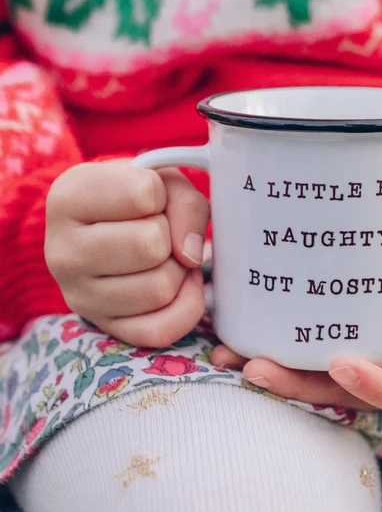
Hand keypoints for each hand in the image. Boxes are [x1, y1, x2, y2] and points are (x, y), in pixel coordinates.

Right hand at [46, 160, 209, 346]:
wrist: (110, 227)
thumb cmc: (136, 198)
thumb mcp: (162, 181)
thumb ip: (185, 204)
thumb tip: (191, 256)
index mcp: (66, 199)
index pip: (144, 195)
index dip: (161, 194)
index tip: (147, 198)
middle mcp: (61, 252)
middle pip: (151, 246)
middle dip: (170, 236)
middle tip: (158, 231)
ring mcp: (78, 296)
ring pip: (160, 289)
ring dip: (178, 271)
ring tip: (161, 257)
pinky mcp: (104, 327)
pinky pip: (160, 330)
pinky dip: (184, 307)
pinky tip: (176, 285)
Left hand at [211, 243, 381, 412]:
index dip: (372, 387)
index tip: (340, 363)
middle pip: (344, 394)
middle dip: (299, 387)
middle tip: (257, 368)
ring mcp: (363, 363)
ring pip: (316, 381)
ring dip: (273, 374)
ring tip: (230, 356)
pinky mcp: (339, 344)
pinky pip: (306, 355)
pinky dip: (271, 348)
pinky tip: (235, 335)